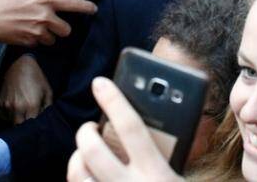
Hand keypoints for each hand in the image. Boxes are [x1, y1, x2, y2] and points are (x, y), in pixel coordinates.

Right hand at [0, 0, 96, 45]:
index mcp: (44, 0)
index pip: (74, 5)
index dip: (87, 8)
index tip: (93, 9)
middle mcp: (43, 18)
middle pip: (66, 28)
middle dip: (63, 25)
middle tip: (52, 19)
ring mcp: (35, 32)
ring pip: (53, 38)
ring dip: (50, 33)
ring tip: (36, 25)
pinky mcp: (26, 43)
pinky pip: (39, 43)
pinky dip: (36, 39)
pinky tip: (24, 29)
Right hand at [0, 54, 52, 124]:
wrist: (20, 64)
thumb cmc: (37, 78)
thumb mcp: (47, 92)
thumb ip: (47, 108)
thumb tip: (44, 119)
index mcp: (30, 106)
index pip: (31, 126)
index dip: (34, 126)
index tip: (37, 124)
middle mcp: (17, 108)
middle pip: (19, 127)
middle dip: (24, 126)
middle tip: (29, 120)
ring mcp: (6, 106)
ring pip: (10, 121)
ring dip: (16, 120)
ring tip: (22, 112)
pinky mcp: (0, 102)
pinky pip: (4, 115)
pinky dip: (9, 114)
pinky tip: (15, 107)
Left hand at [66, 77, 182, 181]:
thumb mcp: (179, 176)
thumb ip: (168, 153)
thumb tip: (154, 122)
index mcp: (157, 173)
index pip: (131, 128)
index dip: (114, 101)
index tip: (100, 83)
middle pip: (94, 150)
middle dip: (86, 132)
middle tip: (90, 128)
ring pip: (79, 174)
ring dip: (77, 158)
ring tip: (85, 154)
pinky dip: (81, 177)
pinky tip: (88, 174)